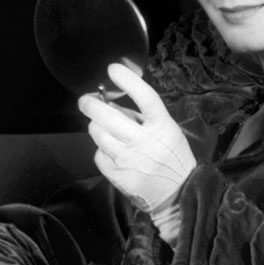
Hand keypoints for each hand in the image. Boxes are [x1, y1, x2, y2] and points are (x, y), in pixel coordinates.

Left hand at [79, 63, 195, 226]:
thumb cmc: (171, 157)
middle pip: (109, 116)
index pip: (145, 97)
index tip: (113, 69)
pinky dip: (102, 151)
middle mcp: (144, 142)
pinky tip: (111, 152)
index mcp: (162, 126)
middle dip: (91, 104)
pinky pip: (99, 155)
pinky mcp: (118, 175)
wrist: (177, 195)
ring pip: (99, 134)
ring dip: (96, 127)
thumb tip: (112, 103)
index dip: (128, 81)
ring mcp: (129, 160)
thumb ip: (142, 117)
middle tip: (86, 101)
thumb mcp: (167, 131)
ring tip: (102, 128)